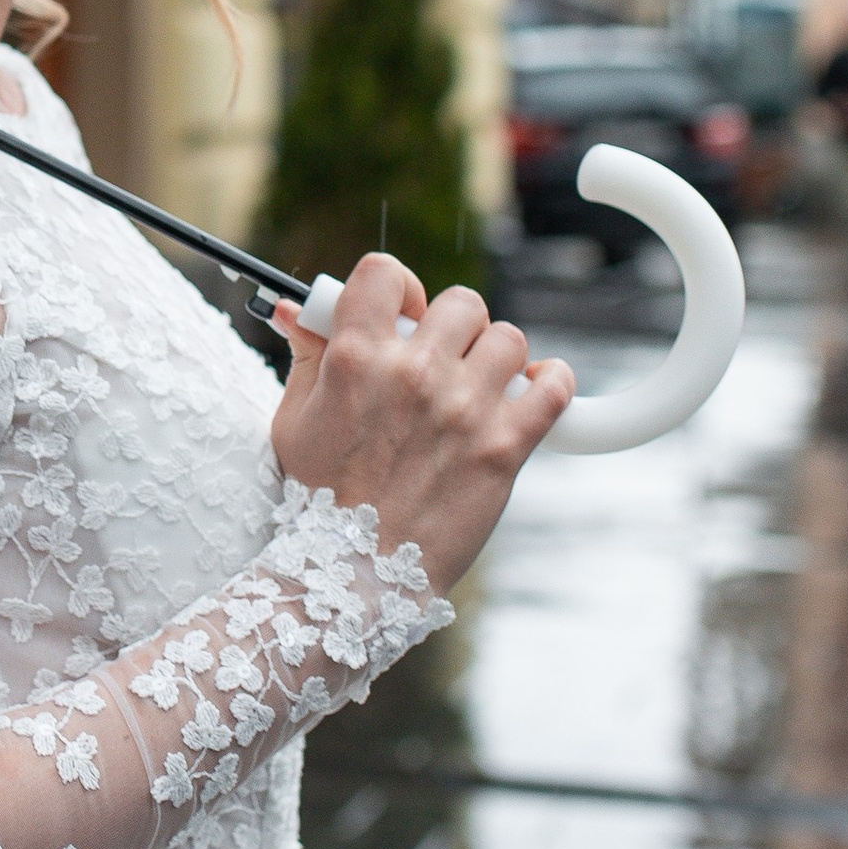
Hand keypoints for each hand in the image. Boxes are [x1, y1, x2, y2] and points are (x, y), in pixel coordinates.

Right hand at [267, 255, 573, 594]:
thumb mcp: (294, 420)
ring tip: (481, 389)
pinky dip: (552, 382)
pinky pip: (553, 388)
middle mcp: (412, 374)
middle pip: (460, 302)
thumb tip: (299, 308)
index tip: (403, 315)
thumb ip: (307, 356)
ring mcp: (462, 409)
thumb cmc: (317, 501)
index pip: (386, 273)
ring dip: (496, 359)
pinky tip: (535, 389)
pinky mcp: (502, 448)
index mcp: (355, 358)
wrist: (354, 575)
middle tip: (442, 362)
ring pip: (508, 339)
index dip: (398, 289)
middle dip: (453, 327)